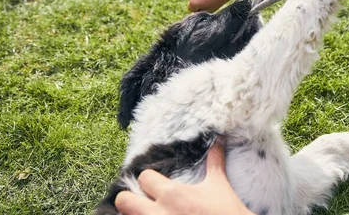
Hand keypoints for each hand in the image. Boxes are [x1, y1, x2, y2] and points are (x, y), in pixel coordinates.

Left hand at [115, 141, 253, 214]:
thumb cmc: (226, 212)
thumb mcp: (219, 186)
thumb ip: (215, 162)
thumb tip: (218, 140)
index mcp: (172, 194)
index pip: (144, 177)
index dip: (149, 180)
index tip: (155, 185)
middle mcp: (158, 213)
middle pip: (123, 201)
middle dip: (129, 200)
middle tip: (140, 202)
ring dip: (135, 214)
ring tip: (147, 213)